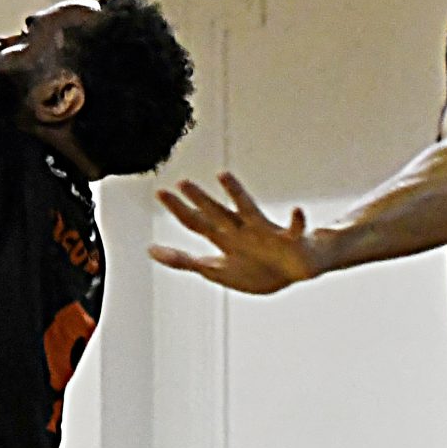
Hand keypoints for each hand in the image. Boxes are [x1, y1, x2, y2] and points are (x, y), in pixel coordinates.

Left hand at [151, 173, 321, 294]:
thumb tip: (149, 251)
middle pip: (217, 213)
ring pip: (248, 211)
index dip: (179, 209)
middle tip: (183, 183)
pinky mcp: (291, 240)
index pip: (196, 221)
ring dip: (236, 194)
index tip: (161, 192)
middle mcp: (242, 230)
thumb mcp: (214, 270)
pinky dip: (296, 222)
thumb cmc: (256, 269)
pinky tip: (296, 212)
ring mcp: (266, 234)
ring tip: (223, 176)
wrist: (296, 271)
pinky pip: (294, 230)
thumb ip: (183, 261)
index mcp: (224, 237)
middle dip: (200, 200)